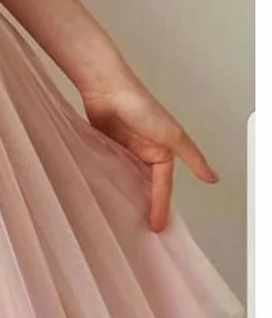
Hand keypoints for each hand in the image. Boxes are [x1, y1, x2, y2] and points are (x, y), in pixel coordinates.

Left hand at [78, 76, 219, 232]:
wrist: (107, 89)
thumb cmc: (141, 107)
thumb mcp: (172, 135)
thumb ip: (192, 158)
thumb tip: (213, 178)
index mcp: (161, 152)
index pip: (162, 186)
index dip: (161, 206)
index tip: (158, 226)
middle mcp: (144, 151)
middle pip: (144, 184)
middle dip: (144, 204)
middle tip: (139, 228)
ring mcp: (124, 149)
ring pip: (126, 178)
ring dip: (125, 194)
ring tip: (121, 217)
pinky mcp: (105, 145)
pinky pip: (109, 168)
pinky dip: (109, 180)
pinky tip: (105, 193)